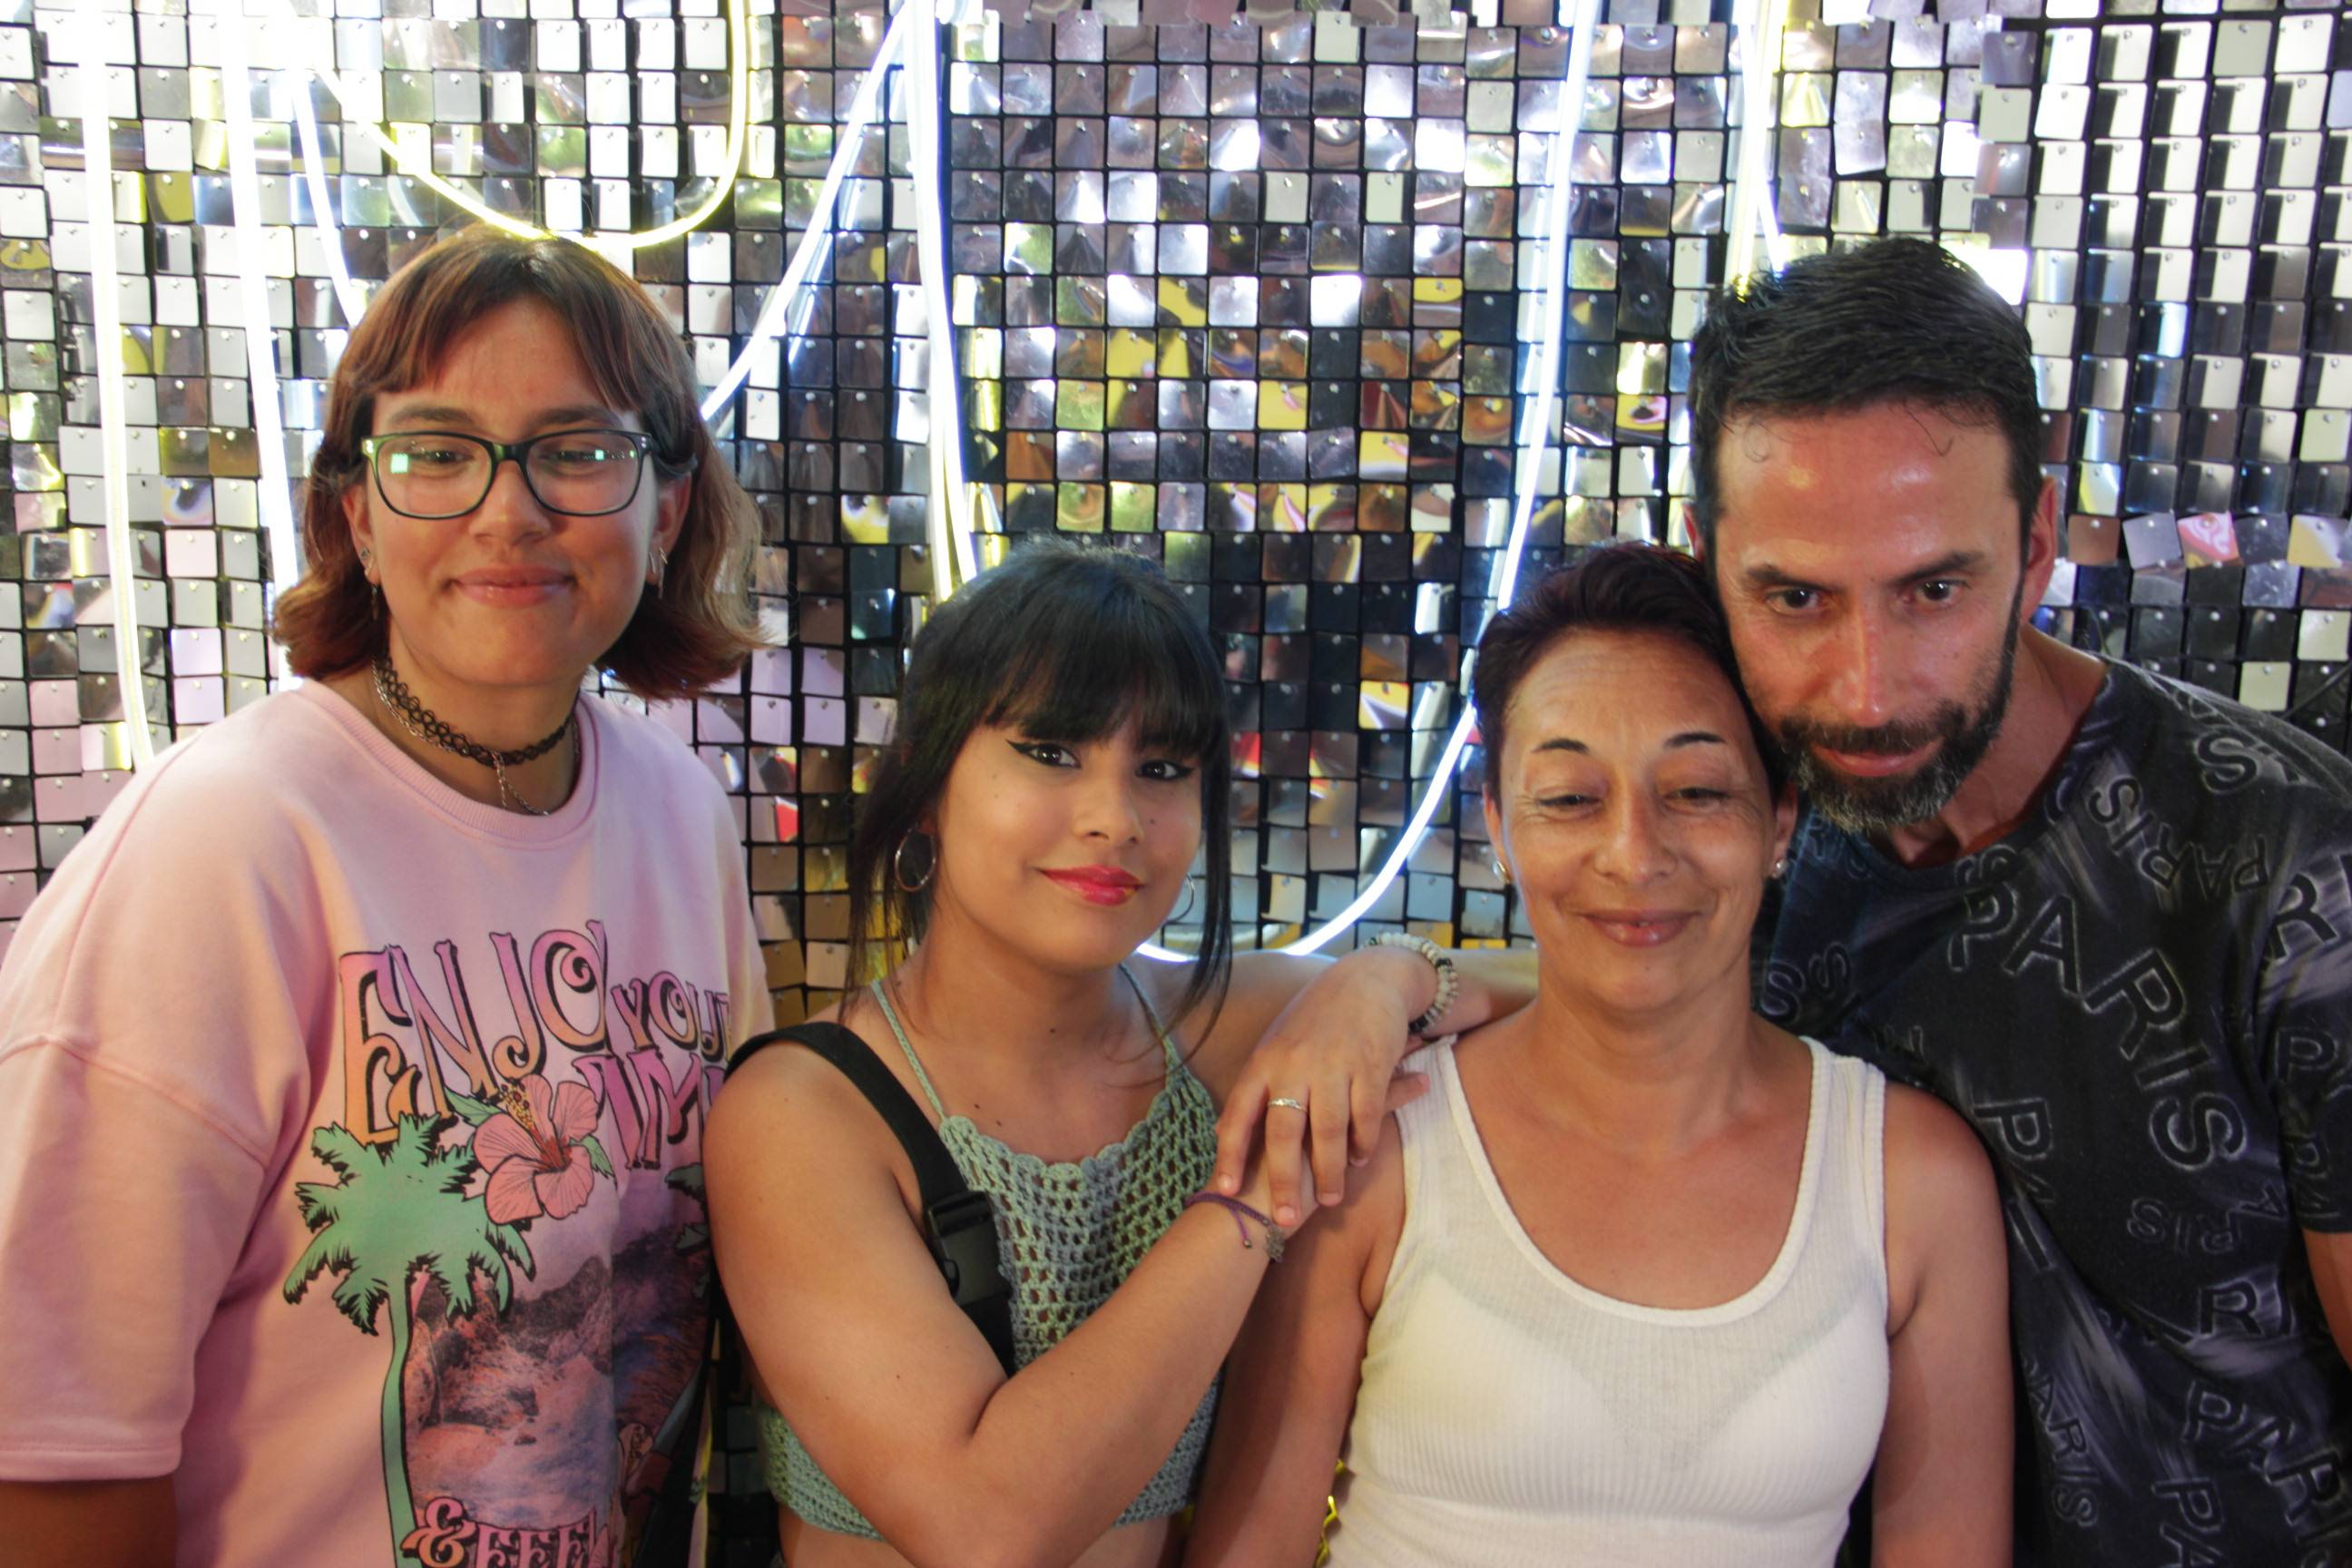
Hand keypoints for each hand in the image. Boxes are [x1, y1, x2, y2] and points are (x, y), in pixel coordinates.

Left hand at [1212, 949, 1434, 1225]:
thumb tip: (1223, 1133)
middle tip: (1284, 1218)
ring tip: (1329, 1199)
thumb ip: (1255, 1090)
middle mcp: (1294, 1065)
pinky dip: (1362, 1144)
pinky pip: (1365, 1117)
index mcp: (1264, 1062)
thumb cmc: (1314, 1021)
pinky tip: (1359, 1161)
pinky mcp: (1370, 1067)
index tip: (1225, 1192)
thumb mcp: (1275, 1048)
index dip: (1230, 1155)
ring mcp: (1333, 1066)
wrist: (1365, 980)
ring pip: (1328, 1133)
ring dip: (1330, 1172)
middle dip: (1283, 1181)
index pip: (1239, 1114)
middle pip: (1284, 1133)